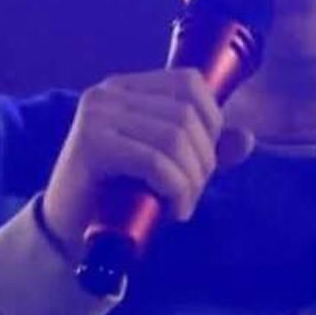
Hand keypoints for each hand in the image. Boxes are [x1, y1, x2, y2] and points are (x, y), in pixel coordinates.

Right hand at [40, 69, 254, 255]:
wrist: (68, 232)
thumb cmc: (120, 197)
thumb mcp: (171, 168)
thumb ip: (207, 149)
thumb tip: (247, 138)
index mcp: (127, 88)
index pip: (190, 82)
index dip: (212, 122)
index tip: (202, 160)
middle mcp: (109, 93)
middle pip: (187, 115)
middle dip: (204, 161)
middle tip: (191, 193)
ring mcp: (96, 115)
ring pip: (175, 138)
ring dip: (191, 180)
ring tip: (182, 204)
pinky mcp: (91, 144)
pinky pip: (155, 161)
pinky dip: (176, 189)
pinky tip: (174, 211)